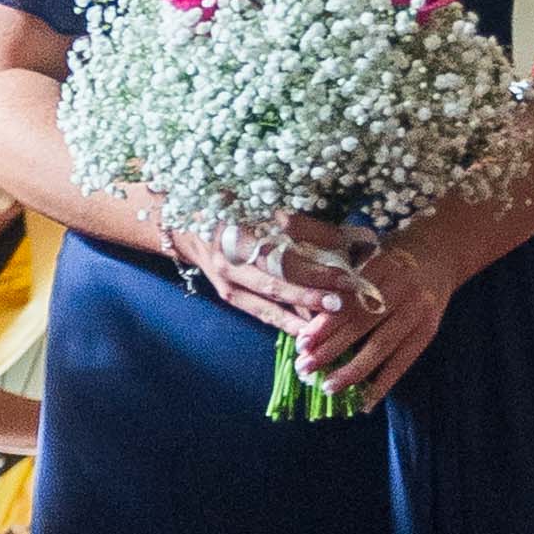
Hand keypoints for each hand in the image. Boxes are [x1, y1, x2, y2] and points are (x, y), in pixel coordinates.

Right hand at [164, 210, 344, 335]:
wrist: (188, 225)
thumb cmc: (231, 208)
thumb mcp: (259, 204)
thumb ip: (295, 220)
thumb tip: (339, 239)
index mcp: (243, 224)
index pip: (285, 245)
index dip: (316, 258)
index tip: (345, 269)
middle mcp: (232, 253)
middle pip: (279, 274)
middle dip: (314, 287)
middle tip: (345, 296)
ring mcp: (227, 276)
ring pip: (270, 297)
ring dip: (302, 308)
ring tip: (330, 317)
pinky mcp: (227, 293)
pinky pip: (259, 311)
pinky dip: (283, 321)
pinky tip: (305, 329)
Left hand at [293, 233, 450, 409]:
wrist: (438, 255)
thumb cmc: (389, 260)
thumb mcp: (364, 256)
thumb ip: (337, 274)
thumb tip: (306, 315)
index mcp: (380, 265)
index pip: (348, 300)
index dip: (325, 324)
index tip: (302, 344)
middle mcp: (401, 286)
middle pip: (362, 323)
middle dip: (331, 349)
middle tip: (305, 369)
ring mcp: (418, 309)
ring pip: (382, 346)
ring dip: (353, 370)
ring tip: (328, 387)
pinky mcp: (429, 329)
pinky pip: (404, 360)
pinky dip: (384, 383)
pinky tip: (365, 401)